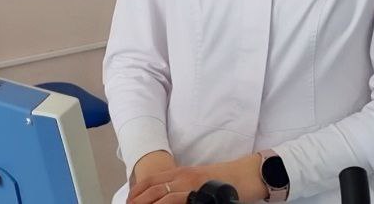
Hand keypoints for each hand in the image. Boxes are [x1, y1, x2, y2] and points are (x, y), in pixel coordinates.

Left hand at [126, 154, 267, 202]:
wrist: (244, 174)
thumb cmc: (223, 179)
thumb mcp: (197, 180)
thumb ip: (182, 186)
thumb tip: (168, 196)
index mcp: (180, 172)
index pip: (151, 180)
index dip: (137, 191)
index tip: (129, 200)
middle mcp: (182, 176)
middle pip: (152, 188)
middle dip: (137, 200)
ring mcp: (190, 184)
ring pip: (161, 195)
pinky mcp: (199, 191)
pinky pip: (176, 200)